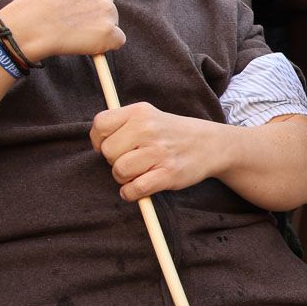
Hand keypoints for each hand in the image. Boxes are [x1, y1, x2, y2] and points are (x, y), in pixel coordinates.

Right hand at [0, 0, 123, 60]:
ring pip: (111, 21)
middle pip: (105, 2)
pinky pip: (118, 39)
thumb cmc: (32, 6)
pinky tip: (88, 44)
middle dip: (93, 13)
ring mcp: (108, 9)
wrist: (29, 27)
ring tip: (73, 33)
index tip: (74, 4)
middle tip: (73, 22)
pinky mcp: (110, 31)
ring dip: (98, 28)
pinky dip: (106, 44)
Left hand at [89, 102, 223, 201]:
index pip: (101, 124)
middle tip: (132, 160)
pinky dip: (132, 193)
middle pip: (107, 151)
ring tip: (139, 173)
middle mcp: (148, 129)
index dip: (99, 139)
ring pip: (119, 171)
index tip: (111, 146)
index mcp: (140, 112)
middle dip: (114, 161)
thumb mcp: (149, 116)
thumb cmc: (172, 133)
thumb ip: (123, 124)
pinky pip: (136, 188)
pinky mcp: (168, 173)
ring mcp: (159, 152)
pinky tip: (139, 188)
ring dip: (124, 178)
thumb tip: (96, 144)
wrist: (210, 144)